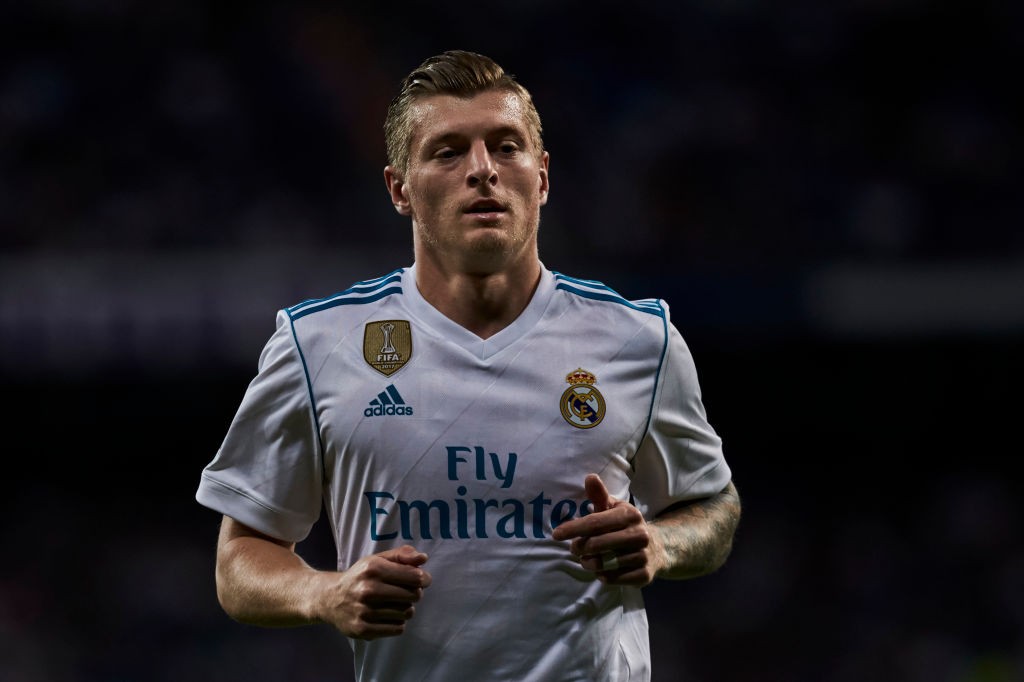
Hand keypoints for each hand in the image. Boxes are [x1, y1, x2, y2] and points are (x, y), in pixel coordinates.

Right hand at [317, 545, 431, 639]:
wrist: (329, 598)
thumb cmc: (360, 577)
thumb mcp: (377, 560)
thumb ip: (402, 555)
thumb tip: (423, 559)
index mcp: (373, 568)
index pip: (414, 577)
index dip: (424, 579)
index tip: (422, 580)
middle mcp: (368, 590)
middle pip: (414, 596)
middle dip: (415, 593)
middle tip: (406, 592)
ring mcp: (364, 611)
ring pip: (407, 613)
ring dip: (405, 608)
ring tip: (394, 604)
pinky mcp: (363, 630)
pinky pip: (398, 628)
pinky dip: (397, 623)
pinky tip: (388, 615)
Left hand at [551, 474, 662, 585]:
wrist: (657, 547)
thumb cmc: (626, 525)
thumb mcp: (615, 508)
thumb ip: (600, 495)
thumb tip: (590, 477)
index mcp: (630, 515)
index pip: (595, 522)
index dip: (573, 528)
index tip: (556, 534)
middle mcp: (639, 535)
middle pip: (597, 545)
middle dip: (579, 548)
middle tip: (574, 549)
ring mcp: (643, 556)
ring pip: (604, 564)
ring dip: (588, 563)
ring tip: (586, 560)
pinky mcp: (644, 575)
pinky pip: (614, 579)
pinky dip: (603, 576)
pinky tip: (601, 570)